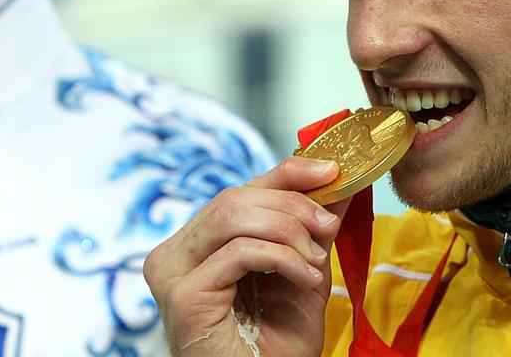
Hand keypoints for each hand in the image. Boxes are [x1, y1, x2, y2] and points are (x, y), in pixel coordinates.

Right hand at [144, 156, 349, 356]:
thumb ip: (312, 228)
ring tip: (316, 261)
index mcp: (198, 243)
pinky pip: (240, 251)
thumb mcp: (303, 272)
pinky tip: (305, 278)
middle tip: (329, 225)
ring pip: (234, 216)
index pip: (241, 190)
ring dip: (288, 231)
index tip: (331, 170)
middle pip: (236, 198)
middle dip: (293, 205)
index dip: (287, 173)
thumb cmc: (275, 345)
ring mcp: (172, 272)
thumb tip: (338, 181)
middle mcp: (176, 252)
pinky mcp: (183, 294)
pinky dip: (283, 258)